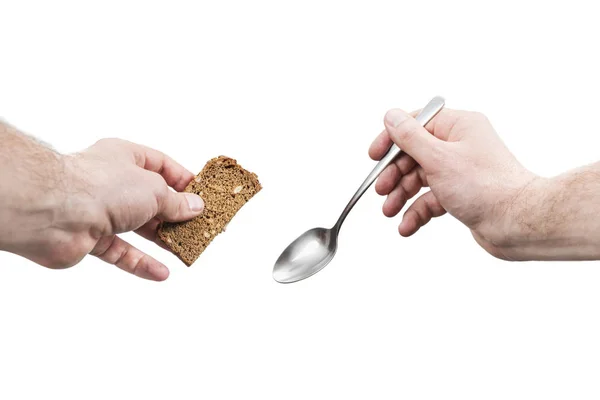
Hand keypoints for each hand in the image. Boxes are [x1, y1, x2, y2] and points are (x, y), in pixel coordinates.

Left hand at [4, 137, 203, 280]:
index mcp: (125, 157)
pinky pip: (121, 252)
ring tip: (186, 250)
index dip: (183, 181)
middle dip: (175, 215)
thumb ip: (176, 202)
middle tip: (198, 227)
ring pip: (137, 227)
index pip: (161, 165)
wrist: (55, 213)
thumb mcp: (154, 190)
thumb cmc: (101, 186)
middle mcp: (112, 181)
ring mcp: (100, 210)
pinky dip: (140, 262)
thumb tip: (195, 207)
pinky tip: (161, 272)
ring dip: (161, 240)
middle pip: (151, 199)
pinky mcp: (91, 237)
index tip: (202, 196)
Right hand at [369, 108, 540, 259]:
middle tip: (381, 190)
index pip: (416, 124)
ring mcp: (460, 171)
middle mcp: (460, 146)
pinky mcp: (461, 195)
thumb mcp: (439, 158)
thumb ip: (410, 138)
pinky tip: (407, 226)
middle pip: (414, 154)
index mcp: (458, 127)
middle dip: (395, 175)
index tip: (374, 156)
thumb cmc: (486, 187)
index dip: (391, 140)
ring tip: (390, 211)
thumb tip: (391, 116)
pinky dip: (417, 212)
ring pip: (420, 179)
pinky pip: (431, 200)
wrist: (518, 223)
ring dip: (402, 196)